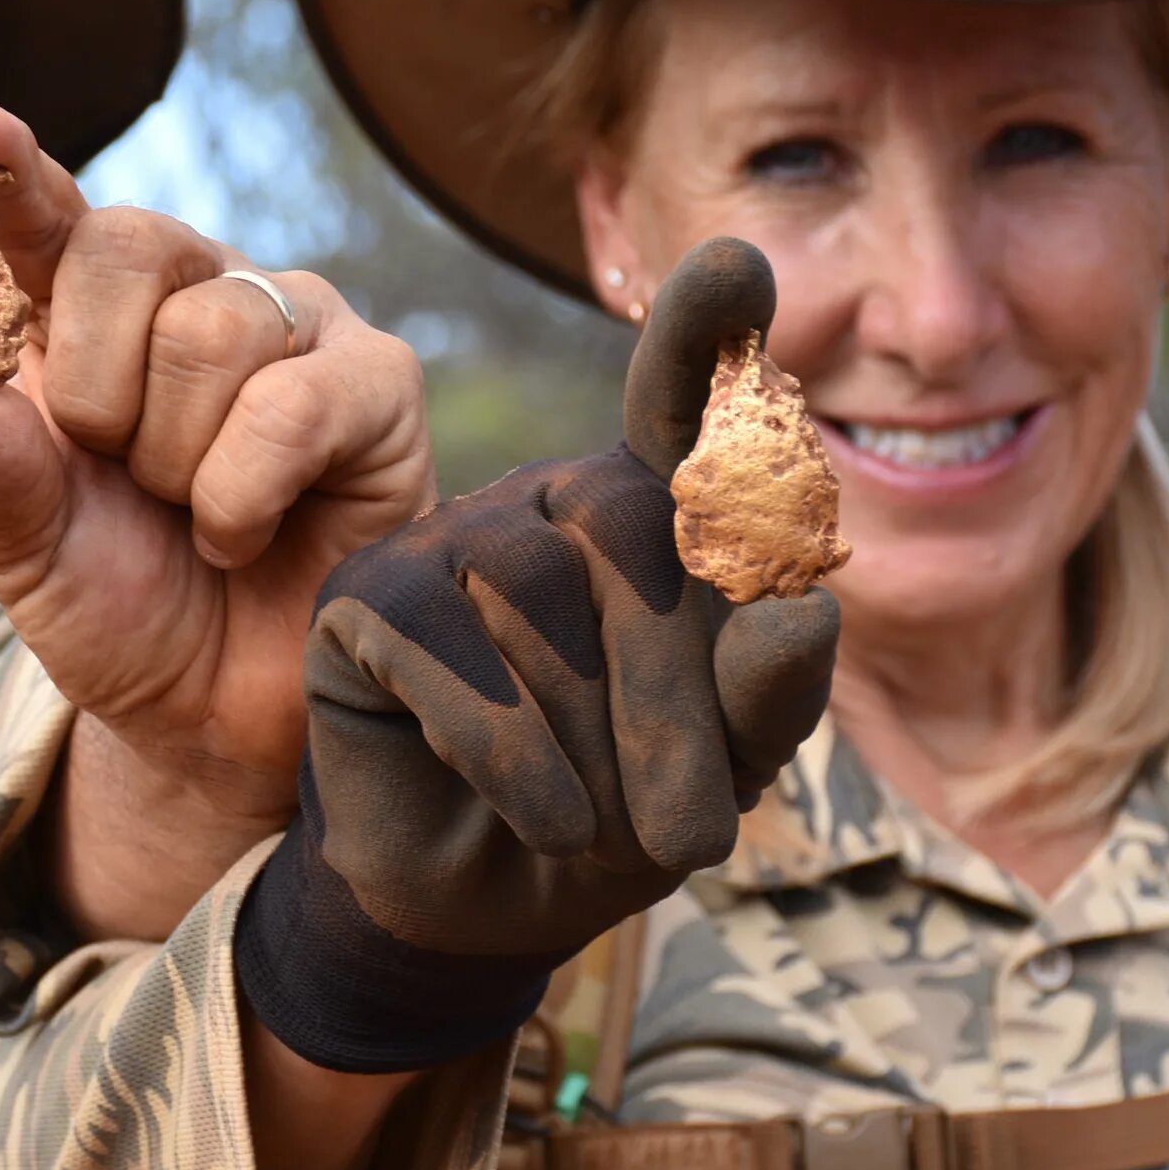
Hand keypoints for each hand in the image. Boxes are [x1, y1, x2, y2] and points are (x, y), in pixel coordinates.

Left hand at [0, 95, 435, 884]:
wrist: (220, 721)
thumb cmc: (124, 612)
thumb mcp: (24, 552)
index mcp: (88, 313)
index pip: (43, 213)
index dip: (7, 165)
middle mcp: (195, 294)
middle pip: (126, 246)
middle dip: (96, 387)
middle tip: (118, 473)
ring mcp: (295, 327)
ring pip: (208, 332)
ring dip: (177, 461)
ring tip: (193, 516)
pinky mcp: (377, 386)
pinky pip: (289, 404)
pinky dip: (243, 494)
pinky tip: (250, 533)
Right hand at [235, 238, 840, 1073]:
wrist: (483, 909)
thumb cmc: (617, 816)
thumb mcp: (720, 771)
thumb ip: (770, 693)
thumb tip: (804, 611)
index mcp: (657, 514)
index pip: (686, 409)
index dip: (706, 336)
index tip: (737, 260)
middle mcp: (554, 501)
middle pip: (637, 537)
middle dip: (679, 700)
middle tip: (699, 838)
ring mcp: (452, 539)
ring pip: (546, 603)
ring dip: (601, 744)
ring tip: (610, 836)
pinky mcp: (364, 599)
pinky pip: (455, 656)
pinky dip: (516, 755)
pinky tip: (545, 819)